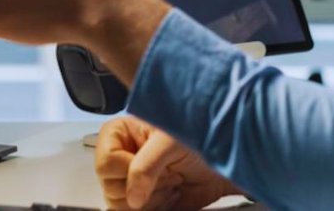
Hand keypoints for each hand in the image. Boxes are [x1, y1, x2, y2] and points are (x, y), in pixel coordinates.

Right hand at [95, 117, 236, 210]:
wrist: (229, 155)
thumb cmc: (200, 131)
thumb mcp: (171, 141)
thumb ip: (146, 166)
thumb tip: (132, 198)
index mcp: (120, 134)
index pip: (105, 163)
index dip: (126, 170)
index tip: (150, 167)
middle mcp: (124, 158)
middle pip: (110, 190)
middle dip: (141, 189)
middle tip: (167, 175)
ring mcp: (135, 182)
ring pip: (123, 207)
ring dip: (151, 201)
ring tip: (172, 184)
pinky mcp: (149, 201)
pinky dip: (158, 210)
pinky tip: (174, 196)